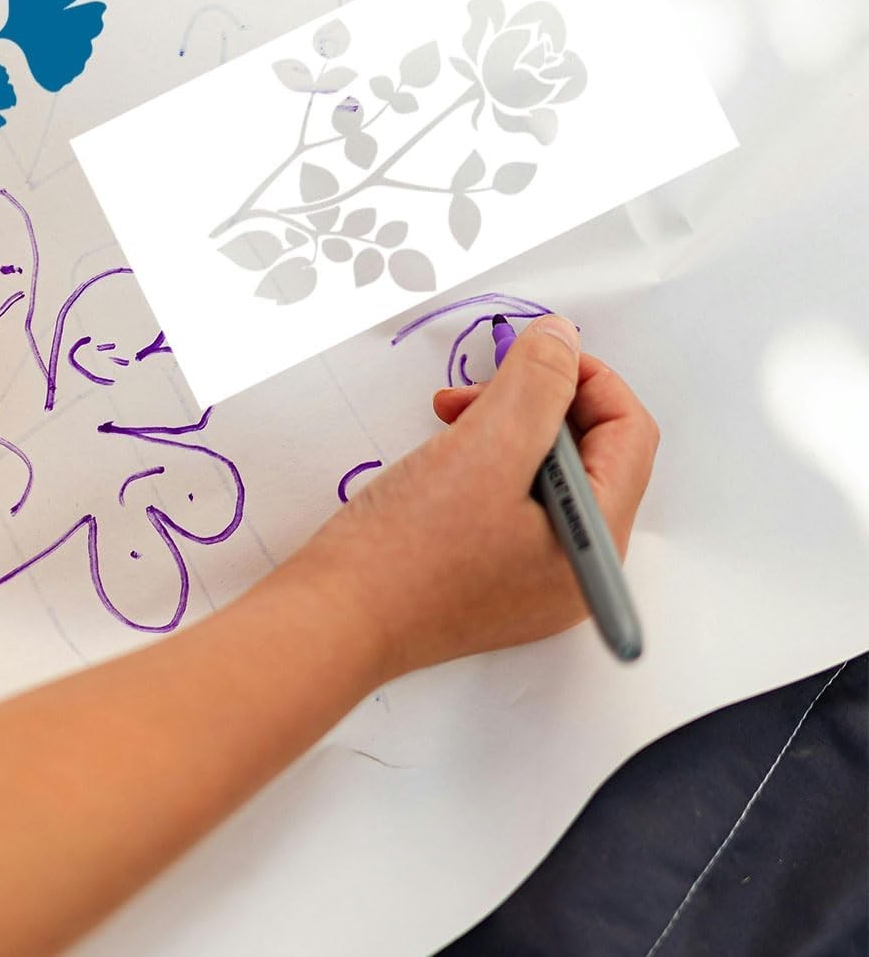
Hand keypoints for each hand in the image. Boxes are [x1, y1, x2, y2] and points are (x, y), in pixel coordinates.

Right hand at [301, 316, 657, 680]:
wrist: (333, 621)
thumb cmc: (406, 553)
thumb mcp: (484, 448)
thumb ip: (536, 385)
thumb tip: (562, 340)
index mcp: (595, 543)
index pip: (628, 433)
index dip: (585, 377)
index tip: (532, 351)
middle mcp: (575, 567)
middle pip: (588, 452)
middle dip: (536, 402)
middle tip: (474, 390)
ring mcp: (532, 577)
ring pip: (545, 473)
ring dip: (503, 427)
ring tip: (448, 419)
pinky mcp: (489, 576)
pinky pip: (511, 501)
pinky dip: (483, 461)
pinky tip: (441, 456)